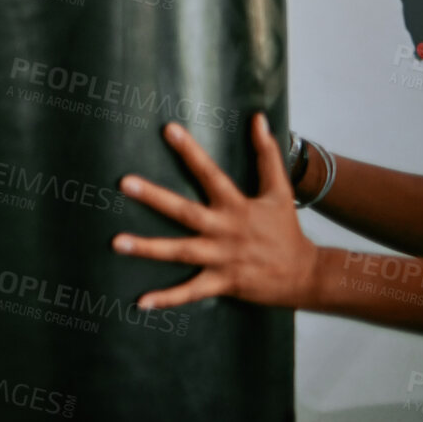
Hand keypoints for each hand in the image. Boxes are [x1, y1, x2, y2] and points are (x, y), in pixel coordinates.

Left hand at [112, 113, 318, 310]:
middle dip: (154, 198)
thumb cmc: (286, 230)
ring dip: (148, 248)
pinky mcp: (223, 282)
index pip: (210, 173)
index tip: (169, 130)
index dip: (191, 151)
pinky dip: (168, 298)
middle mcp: (226, 230)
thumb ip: (267, 154)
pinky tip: (141, 302)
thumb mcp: (280, 190)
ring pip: (181, 252)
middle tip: (124, 182)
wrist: (306, 274)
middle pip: (186, 211)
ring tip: (116, 242)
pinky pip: (191, 291)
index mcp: (237, 206)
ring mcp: (223, 258)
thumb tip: (258, 119)